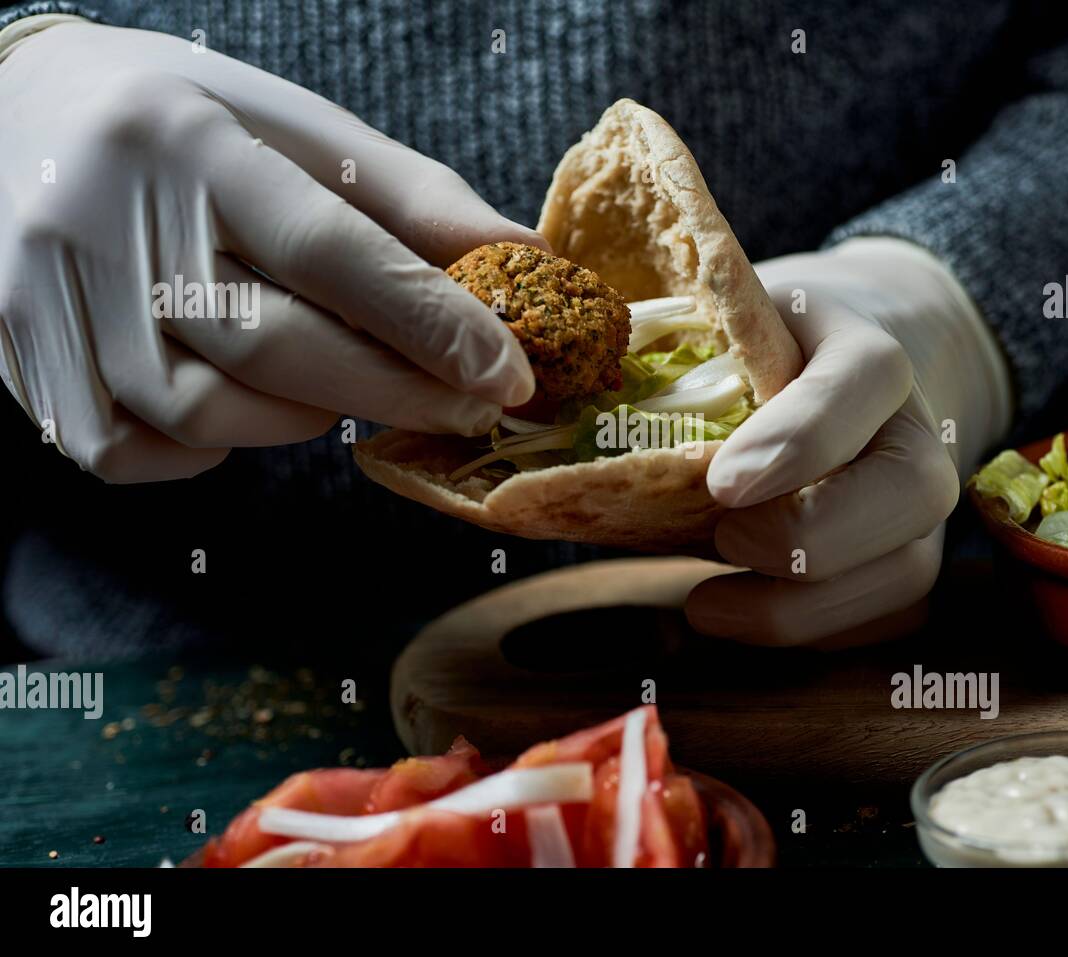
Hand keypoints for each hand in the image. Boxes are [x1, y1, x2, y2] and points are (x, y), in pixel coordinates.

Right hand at [0, 19, 540, 481]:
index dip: (431, 322)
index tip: (512, 375)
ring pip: (204, 412)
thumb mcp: (302, 130)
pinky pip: (127, 453)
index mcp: (189, 141)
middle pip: (271, 346)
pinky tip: (241, 402)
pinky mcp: (18, 356)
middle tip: (469, 406)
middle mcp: (103, 217)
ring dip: (302, 415)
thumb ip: (415, 202)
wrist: (18, 112)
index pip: (329, 248)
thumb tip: (529, 262)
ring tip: (341, 379)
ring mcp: (47, 296)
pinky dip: (205, 448)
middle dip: (395, 390)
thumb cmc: (196, 126)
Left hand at [686, 237, 1012, 647]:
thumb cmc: (767, 354)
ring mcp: (921, 509)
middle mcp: (918, 431)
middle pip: (908, 493)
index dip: (801, 438)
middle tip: (721, 536)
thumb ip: (690, 347)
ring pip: (901, 576)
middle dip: (807, 534)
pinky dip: (808, 630)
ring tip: (705, 603)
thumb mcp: (735, 324)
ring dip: (797, 607)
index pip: (866, 381)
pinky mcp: (908, 564)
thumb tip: (568, 391)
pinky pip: (881, 621)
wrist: (839, 371)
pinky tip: (741, 612)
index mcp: (870, 351)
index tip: (723, 483)